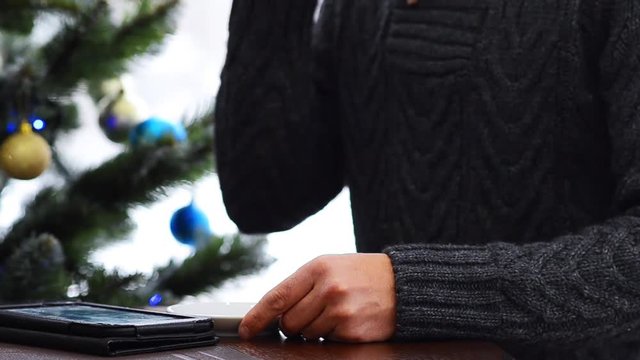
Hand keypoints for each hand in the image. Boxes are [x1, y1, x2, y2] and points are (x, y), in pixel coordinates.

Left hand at [239, 254, 396, 342]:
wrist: (403, 284)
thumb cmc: (362, 274)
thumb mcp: (331, 266)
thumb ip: (302, 285)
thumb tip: (273, 312)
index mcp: (318, 268)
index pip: (277, 297)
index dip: (257, 316)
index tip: (246, 329)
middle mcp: (328, 289)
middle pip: (288, 322)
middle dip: (293, 324)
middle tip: (312, 313)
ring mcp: (341, 312)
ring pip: (306, 334)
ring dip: (314, 330)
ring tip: (335, 313)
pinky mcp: (352, 332)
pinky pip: (326, 342)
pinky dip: (332, 336)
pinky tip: (347, 321)